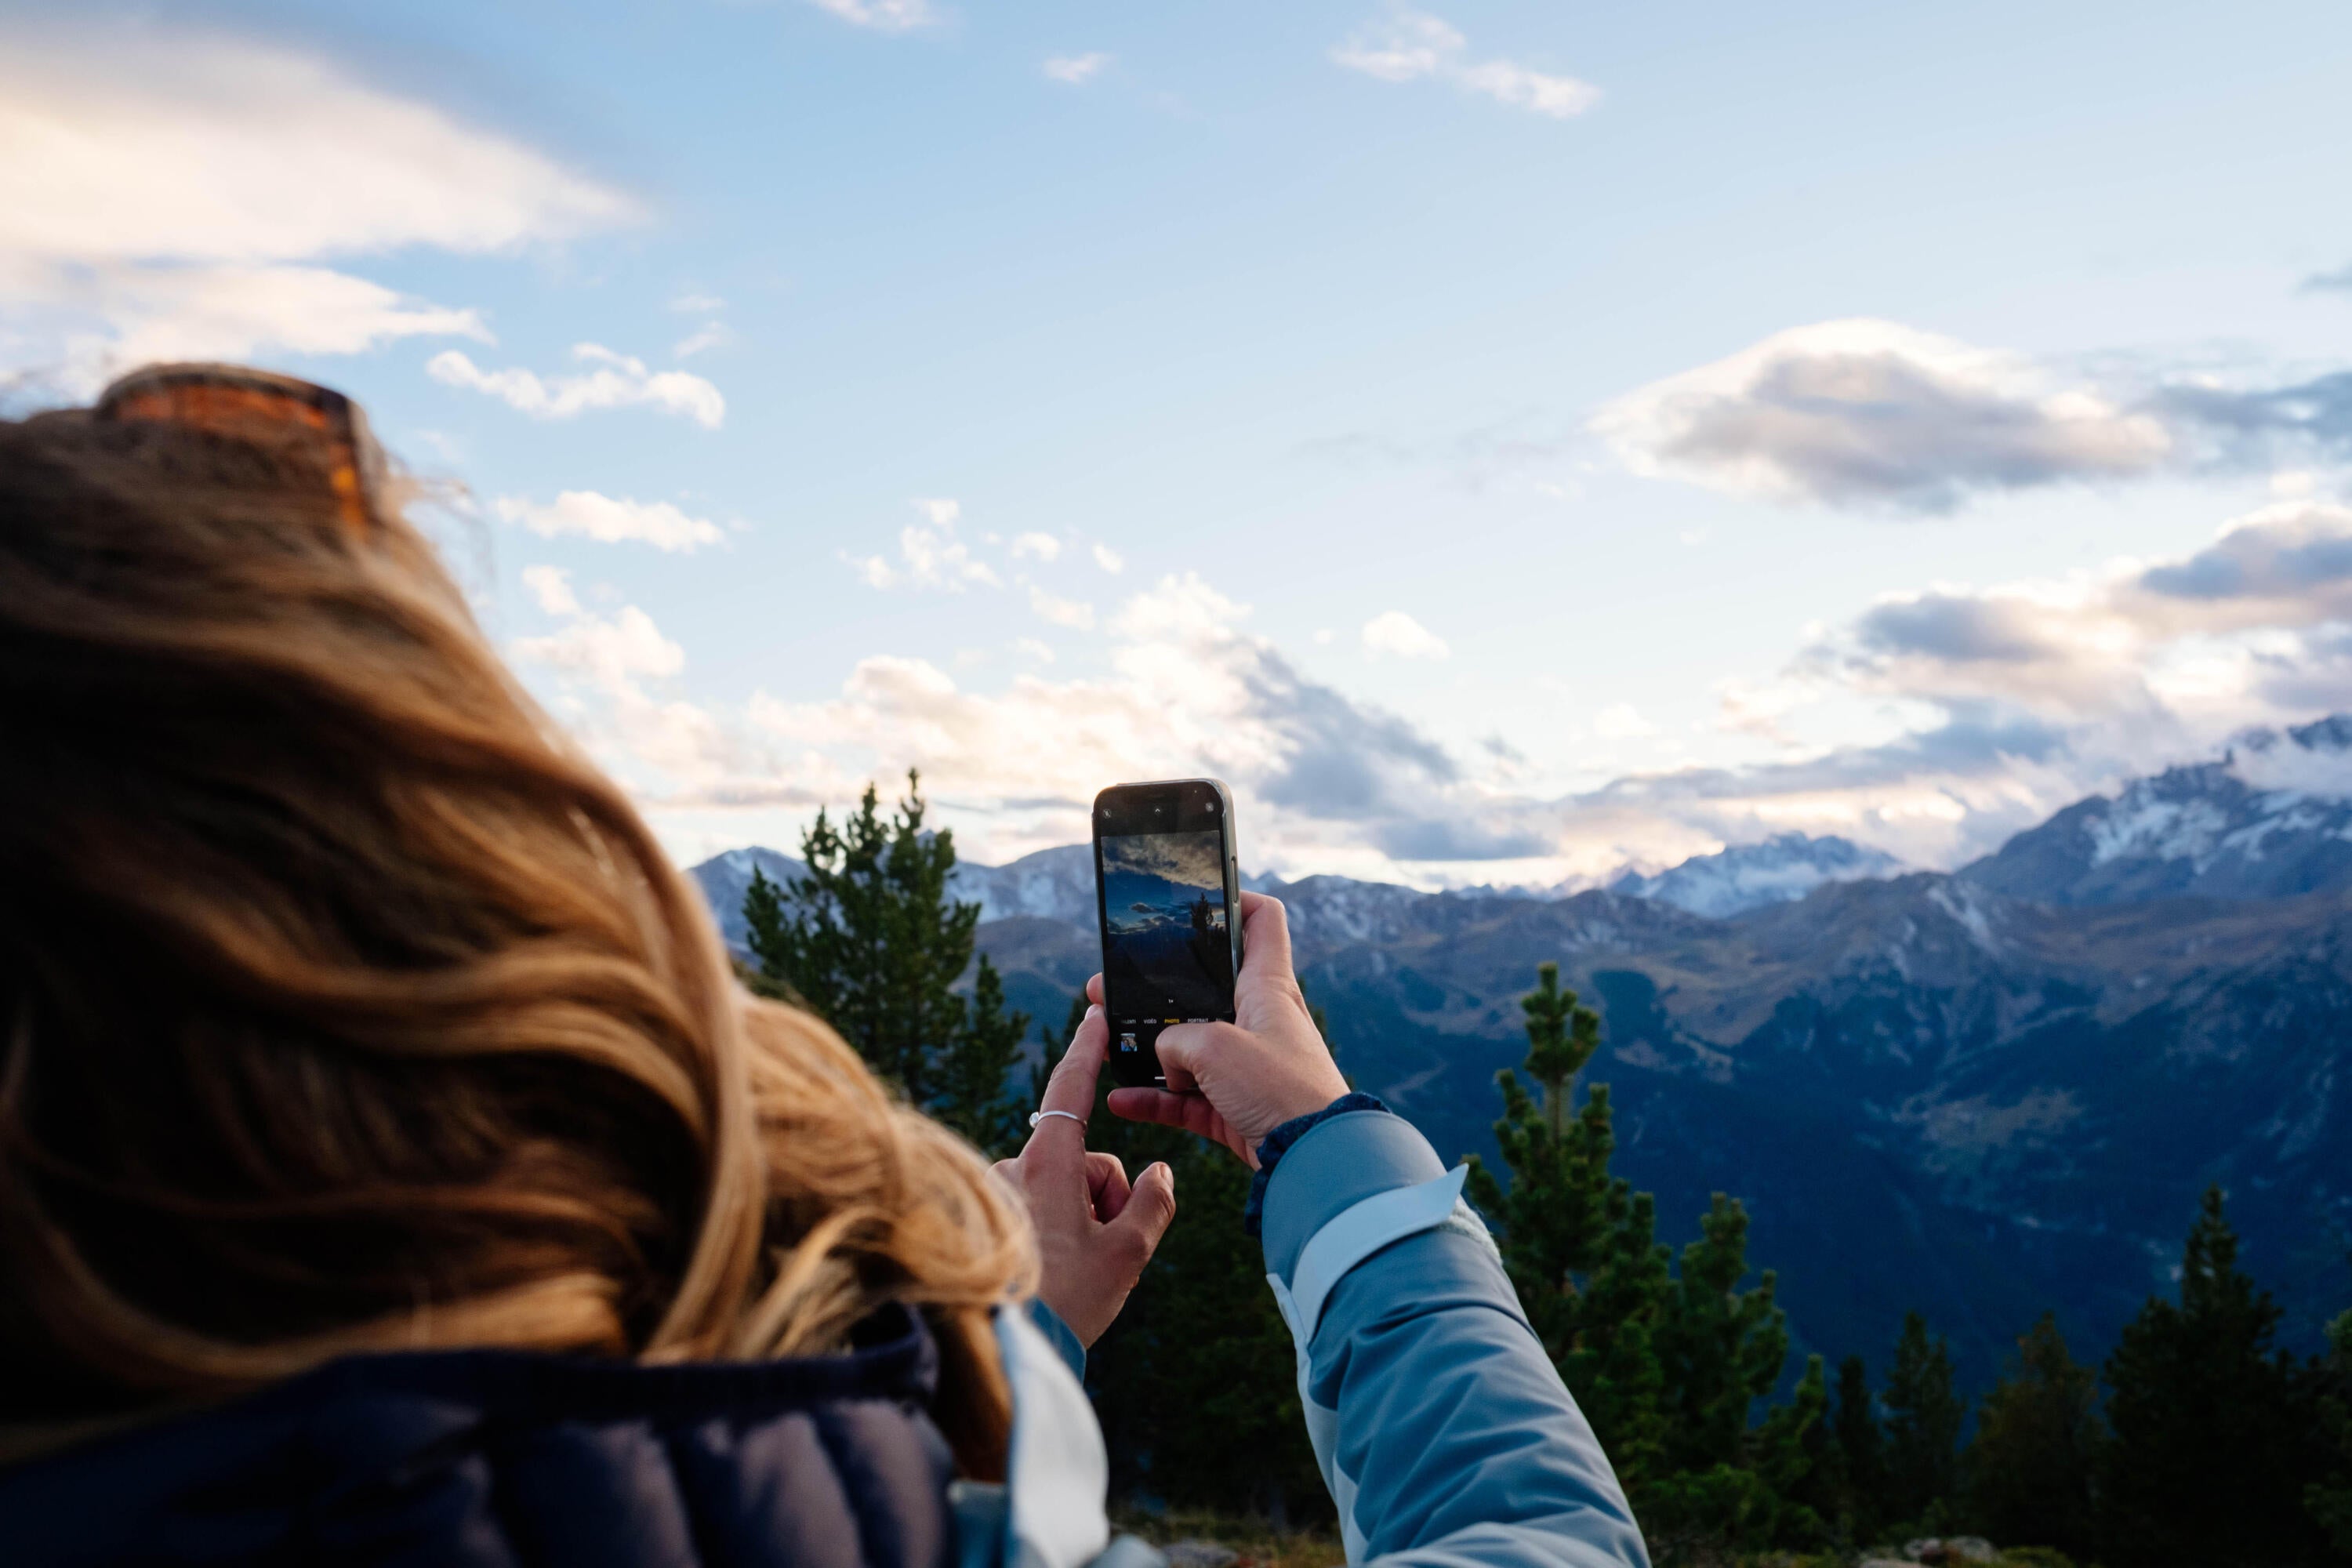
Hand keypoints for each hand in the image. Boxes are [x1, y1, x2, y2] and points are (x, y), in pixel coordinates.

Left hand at [990, 1003, 1176, 1346]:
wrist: (1010, 1351)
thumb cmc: (1067, 1303)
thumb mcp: (1127, 1255)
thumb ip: (1152, 1204)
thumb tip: (1159, 1172)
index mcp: (1046, 1165)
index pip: (1071, 1090)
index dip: (1086, 1049)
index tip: (1094, 1014)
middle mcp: (1013, 1170)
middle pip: (1083, 1164)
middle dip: (1104, 1198)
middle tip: (1105, 1251)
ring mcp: (996, 1195)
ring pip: (1062, 1190)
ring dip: (1080, 1218)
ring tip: (1075, 1271)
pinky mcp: (986, 1220)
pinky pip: (1037, 1209)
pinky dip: (1054, 1230)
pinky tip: (1053, 1273)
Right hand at [1105, 892, 1347, 1166]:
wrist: (1314, 1160)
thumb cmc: (1281, 1090)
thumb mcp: (1215, 1047)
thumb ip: (1176, 1039)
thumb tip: (1166, 1057)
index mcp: (1266, 986)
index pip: (1262, 920)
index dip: (1234, 899)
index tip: (1196, 901)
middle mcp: (1257, 1019)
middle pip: (1202, 988)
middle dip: (1155, 988)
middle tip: (1111, 984)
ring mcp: (1246, 1064)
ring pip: (1187, 1046)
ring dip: (1147, 1047)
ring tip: (1104, 1041)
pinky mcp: (1236, 1106)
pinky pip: (1186, 1096)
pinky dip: (1155, 1098)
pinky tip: (1121, 1099)